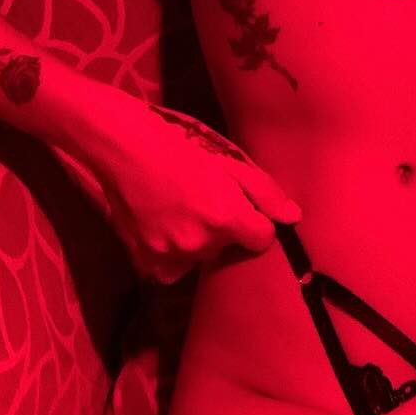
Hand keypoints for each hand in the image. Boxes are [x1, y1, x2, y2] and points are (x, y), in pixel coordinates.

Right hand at [58, 94, 302, 282]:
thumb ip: (264, 192)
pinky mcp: (148, 262)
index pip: (262, 239)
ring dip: (197, 241)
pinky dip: (172, 253)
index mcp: (225, 216)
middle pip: (229, 247)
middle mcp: (200, 242)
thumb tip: (293, 217)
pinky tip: (163, 226)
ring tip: (178, 208)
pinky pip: (173, 268)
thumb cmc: (178, 146)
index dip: (255, 223)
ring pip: (201, 257)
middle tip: (201, 198)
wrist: (122, 148)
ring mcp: (171, 256)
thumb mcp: (227, 161)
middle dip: (223, 228)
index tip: (241, 207)